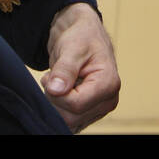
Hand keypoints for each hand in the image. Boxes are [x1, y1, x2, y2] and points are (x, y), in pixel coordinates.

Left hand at [42, 3, 119, 132]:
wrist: (82, 36)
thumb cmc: (81, 38)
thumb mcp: (72, 48)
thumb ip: (64, 69)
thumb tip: (55, 89)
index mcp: (108, 84)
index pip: (76, 104)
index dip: (56, 94)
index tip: (49, 76)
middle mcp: (107, 100)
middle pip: (71, 117)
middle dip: (55, 99)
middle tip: (52, 78)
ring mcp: (99, 109)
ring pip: (68, 122)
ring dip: (56, 103)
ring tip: (59, 82)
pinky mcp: (89, 113)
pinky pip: (69, 122)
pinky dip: (59, 108)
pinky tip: (62, 91)